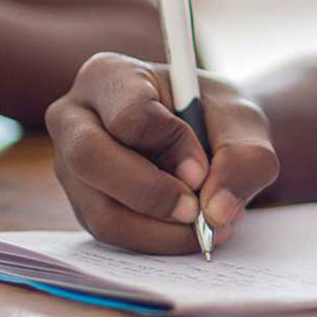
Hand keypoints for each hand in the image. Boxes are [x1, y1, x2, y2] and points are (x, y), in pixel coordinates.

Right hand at [45, 52, 278, 253]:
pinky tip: (187, 231)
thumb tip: (217, 210)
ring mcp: (71, 165)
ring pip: (101, 209)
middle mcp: (75, 117)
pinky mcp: (82, 203)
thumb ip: (244, 159)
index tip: (204, 167)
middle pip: (90, 159)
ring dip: (160, 229)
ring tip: (205, 226)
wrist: (214, 139)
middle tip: (198, 212)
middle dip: (152, 194)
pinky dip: (155, 240)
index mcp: (110, 76)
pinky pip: (111, 233)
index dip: (172, 146)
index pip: (129, 115)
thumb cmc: (219, 118)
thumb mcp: (245, 124)